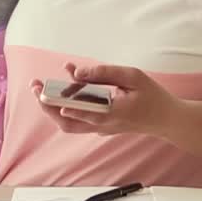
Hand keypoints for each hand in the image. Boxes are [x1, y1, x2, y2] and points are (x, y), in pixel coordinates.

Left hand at [30, 62, 177, 137]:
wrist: (166, 120)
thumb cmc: (153, 96)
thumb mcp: (132, 76)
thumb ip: (104, 73)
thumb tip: (77, 72)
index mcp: (111, 113)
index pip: (78, 110)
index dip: (58, 102)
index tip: (43, 94)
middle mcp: (102, 125)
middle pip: (67, 122)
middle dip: (48, 105)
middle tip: (35, 87)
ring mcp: (102, 128)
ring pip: (70, 125)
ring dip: (54, 109)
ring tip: (42, 90)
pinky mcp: (103, 127)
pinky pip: (79, 121)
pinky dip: (68, 107)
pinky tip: (66, 89)